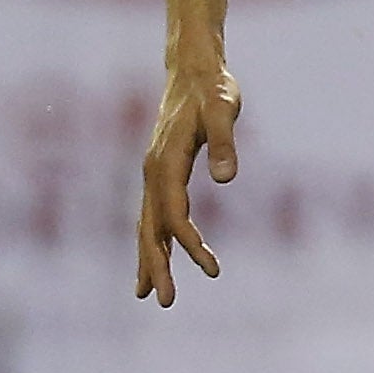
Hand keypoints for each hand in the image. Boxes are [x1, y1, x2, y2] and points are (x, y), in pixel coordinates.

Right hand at [137, 61, 240, 302]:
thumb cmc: (212, 88)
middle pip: (151, 228)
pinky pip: (153, 214)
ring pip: (146, 225)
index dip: (190, 244)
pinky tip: (157, 261)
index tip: (213, 270)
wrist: (193, 70)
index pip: (175, 214)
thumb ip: (225, 142)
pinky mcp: (159, 173)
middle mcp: (152, 172)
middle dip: (157, 265)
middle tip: (167, 302)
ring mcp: (152, 174)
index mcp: (165, 161)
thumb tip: (227, 179)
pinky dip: (152, 240)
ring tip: (152, 295)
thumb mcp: (224, 110)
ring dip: (150, 260)